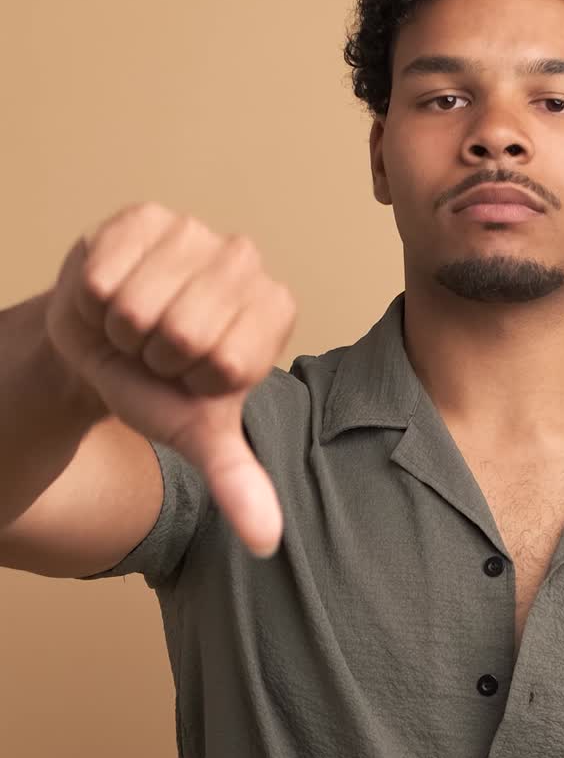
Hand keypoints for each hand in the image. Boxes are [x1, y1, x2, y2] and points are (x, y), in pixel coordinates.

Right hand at [45, 202, 297, 557]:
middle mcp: (246, 260)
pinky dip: (96, 298)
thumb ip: (237, 481)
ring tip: (135, 324)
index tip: (190, 374)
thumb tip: (265, 541)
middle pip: (183, 329)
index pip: (227, 360)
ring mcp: (197, 230)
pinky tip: (112, 294)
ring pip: (140, 302)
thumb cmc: (159, 384)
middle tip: (156, 350)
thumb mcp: (197, 434)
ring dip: (122, 327)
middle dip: (154, 355)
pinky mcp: (145, 215)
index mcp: (274, 311)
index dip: (192, 379)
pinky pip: (106, 273)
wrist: (100, 346)